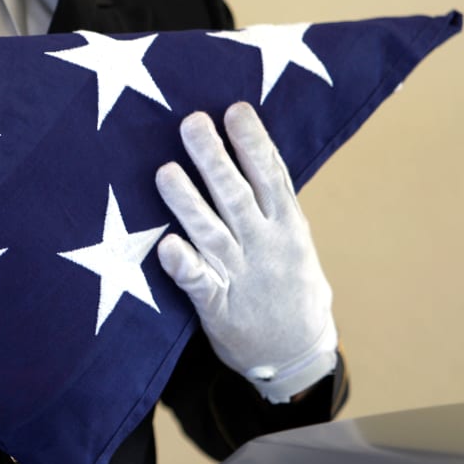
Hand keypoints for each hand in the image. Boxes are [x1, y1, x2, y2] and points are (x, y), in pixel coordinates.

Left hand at [155, 102, 336, 402]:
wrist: (297, 354)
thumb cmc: (288, 284)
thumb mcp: (294, 238)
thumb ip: (270, 200)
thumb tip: (250, 148)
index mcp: (287, 226)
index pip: (271, 176)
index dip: (253, 142)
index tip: (235, 109)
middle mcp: (265, 246)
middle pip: (237, 196)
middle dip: (215, 159)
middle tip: (191, 122)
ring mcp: (242, 276)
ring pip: (212, 233)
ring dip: (188, 203)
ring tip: (165, 171)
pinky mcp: (218, 307)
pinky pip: (199, 284)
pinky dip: (185, 265)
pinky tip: (167, 247)